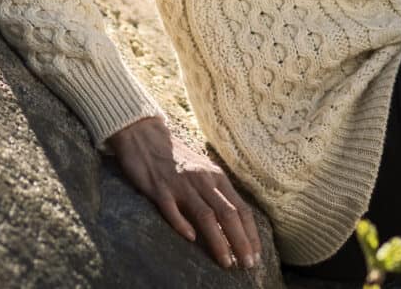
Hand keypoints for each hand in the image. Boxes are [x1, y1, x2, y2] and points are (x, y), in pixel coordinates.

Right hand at [105, 115, 261, 270]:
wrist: (144, 136)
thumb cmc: (175, 158)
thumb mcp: (202, 172)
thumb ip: (215, 194)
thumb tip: (232, 224)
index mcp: (216, 177)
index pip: (241, 208)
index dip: (250, 233)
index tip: (256, 255)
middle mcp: (203, 180)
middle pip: (228, 214)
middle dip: (241, 242)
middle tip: (248, 265)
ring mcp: (181, 184)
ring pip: (206, 215)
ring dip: (219, 241)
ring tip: (227, 262)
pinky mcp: (159, 188)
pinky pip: (172, 209)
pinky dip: (182, 224)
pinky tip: (191, 239)